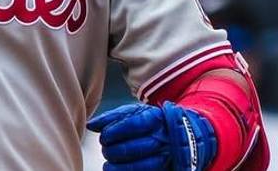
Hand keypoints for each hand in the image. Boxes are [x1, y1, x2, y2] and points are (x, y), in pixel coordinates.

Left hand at [87, 102, 216, 170]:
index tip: (104, 136)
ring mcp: (168, 155)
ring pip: (143, 165)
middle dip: (114, 151)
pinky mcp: (168, 167)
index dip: (114, 132)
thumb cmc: (152, 121)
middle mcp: (163, 138)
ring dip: (121, 167)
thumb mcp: (134, 112)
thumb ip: (112, 118)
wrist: (186, 131)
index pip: (132, 125)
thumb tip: (91, 125)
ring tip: (108, 165)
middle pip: (136, 147)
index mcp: (155, 119)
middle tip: (106, 150)